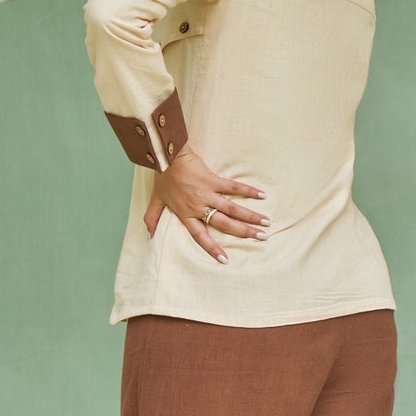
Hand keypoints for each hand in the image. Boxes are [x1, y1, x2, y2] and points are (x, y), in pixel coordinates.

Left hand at [143, 146, 269, 263]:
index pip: (200, 236)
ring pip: (232, 208)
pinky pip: (233, 187)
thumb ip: (152, 218)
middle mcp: (199, 207)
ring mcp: (207, 193)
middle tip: (260, 238)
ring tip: (266, 223)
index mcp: (186, 214)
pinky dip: (248, 191)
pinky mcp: (213, 179)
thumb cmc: (162, 177)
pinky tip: (261, 195)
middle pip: (224, 224)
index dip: (212, 248)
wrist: (166, 156)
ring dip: (250, 216)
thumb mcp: (155, 200)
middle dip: (243, 232)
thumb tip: (149, 236)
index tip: (225, 260)